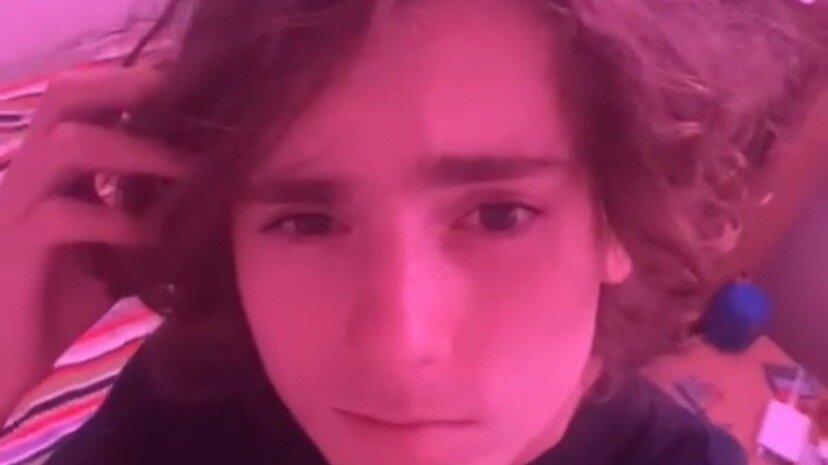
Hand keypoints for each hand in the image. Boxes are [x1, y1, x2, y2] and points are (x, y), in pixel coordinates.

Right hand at [0, 66, 189, 418]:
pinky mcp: (14, 250)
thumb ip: (141, 215)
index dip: (136, 84)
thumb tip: (207, 193)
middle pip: (66, 97)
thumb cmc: (52, 303)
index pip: (84, 101)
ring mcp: (14, 208)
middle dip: (131, 86)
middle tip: (192, 95)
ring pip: (67, 145)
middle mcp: (28, 176)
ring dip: (136, 150)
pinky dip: (115, 220)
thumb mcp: (110, 251)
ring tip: (190, 168)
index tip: (197, 88)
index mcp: (52, 171)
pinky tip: (153, 236)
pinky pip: (61, 217)